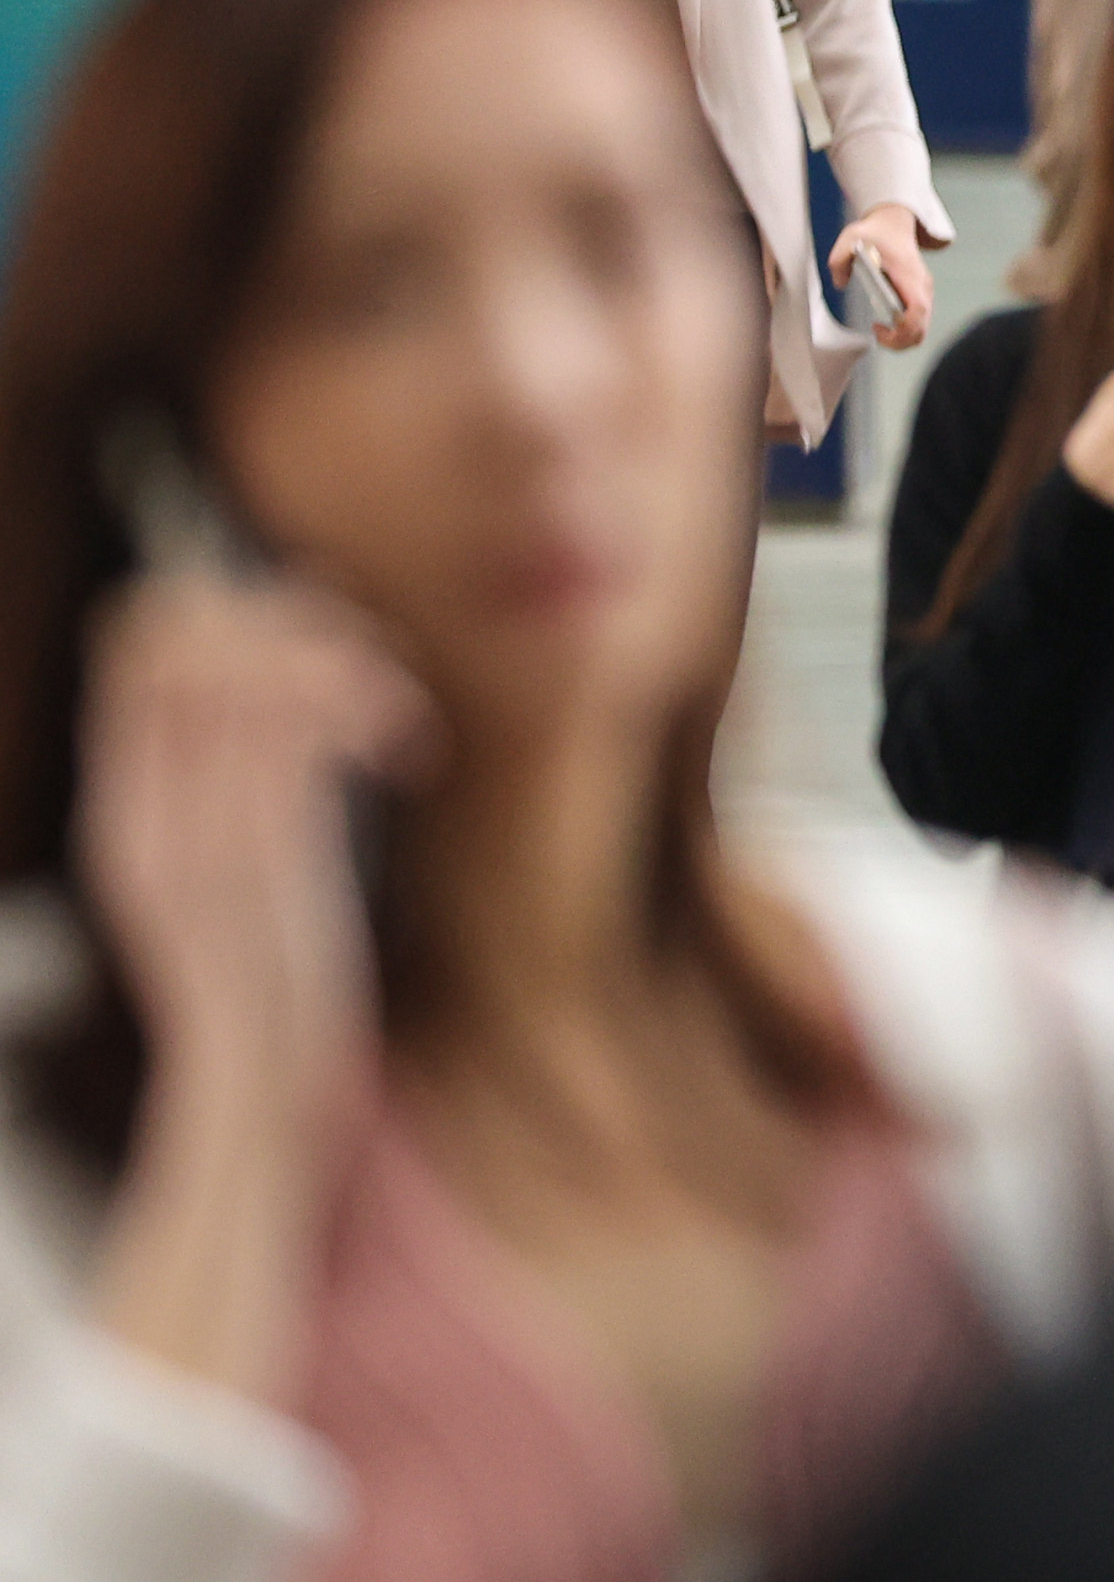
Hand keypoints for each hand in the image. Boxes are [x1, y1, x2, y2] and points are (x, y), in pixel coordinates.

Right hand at [76, 571, 429, 1142]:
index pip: (136, 642)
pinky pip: (295, 734)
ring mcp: (187, 835)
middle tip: (372, 662)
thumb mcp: (249, 860)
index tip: (322, 629)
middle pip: (187, 635)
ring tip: (397, 713)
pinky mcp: (250, 865)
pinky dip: (366, 713)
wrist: (262, 1090)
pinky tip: (407, 755)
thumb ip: (251, 775)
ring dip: (347, 663)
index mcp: (124, 809)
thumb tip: (299, 670)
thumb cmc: (275, 976)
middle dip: (297, 618)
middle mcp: (137, 811)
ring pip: (249, 672)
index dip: (236, 606)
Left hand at [832, 205, 936, 350]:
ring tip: (880, 330)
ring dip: (902, 338)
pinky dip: (904, 330)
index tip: (878, 327)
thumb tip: (840, 283)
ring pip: (922, 328)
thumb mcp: (850, 238)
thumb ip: (839, 259)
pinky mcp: (920, 295)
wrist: (895, 222)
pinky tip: (886, 323)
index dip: (902, 329)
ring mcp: (923, 292)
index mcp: (909, 275)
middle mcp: (921, 286)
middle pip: (922, 328)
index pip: (917, 310)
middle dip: (900, 342)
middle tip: (877, 335)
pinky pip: (918, 322)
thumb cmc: (876, 232)